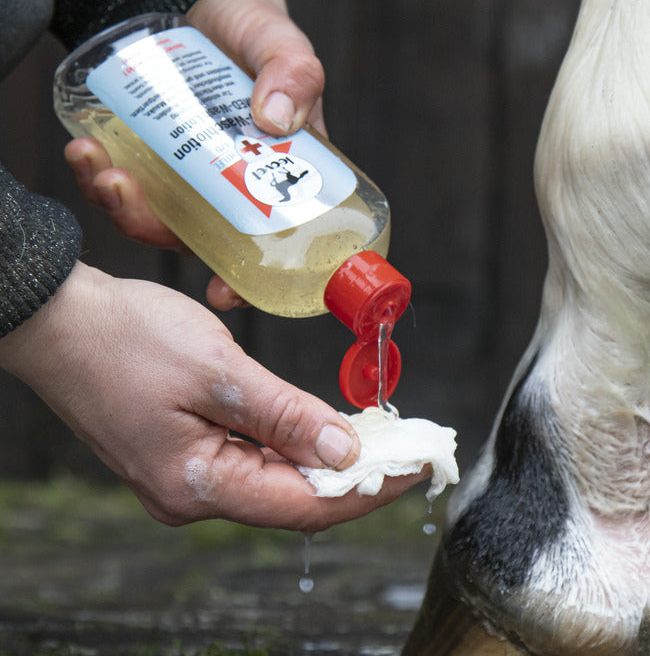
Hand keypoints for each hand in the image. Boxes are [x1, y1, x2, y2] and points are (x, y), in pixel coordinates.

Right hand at [0, 263, 426, 530]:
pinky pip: (252, 462)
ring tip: (381, 440)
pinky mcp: (181, 455)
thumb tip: (346, 453)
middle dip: (357, 478)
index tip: (418, 468)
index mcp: (196, 485)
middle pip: (293, 500)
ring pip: (275, 481)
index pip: (307, 506)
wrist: (55, 318)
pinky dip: (293, 447)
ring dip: (327, 461)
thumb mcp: (220, 372)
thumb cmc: (125, 337)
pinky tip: (322, 428)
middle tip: (410, 451)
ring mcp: (182, 479)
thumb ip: (287, 416)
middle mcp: (189, 496)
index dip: (371, 490)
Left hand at [63, 0, 326, 310]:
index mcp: (280, 180)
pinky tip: (87, 150)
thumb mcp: (287, 48)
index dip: (245, 277)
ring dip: (120, 204)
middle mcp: (233, 187)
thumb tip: (276, 118)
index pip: (270, 243)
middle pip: (198, 236)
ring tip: (97, 167)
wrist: (214, 3)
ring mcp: (190, 173)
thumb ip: (295, 74)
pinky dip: (101, 174)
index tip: (223, 293)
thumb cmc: (261, 33)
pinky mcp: (154, 152)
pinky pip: (128, 179)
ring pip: (157, 213)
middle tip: (127, 197)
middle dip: (157, 232)